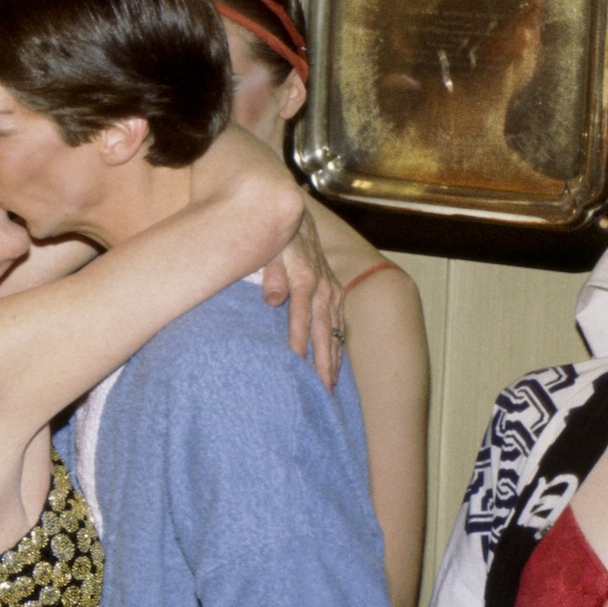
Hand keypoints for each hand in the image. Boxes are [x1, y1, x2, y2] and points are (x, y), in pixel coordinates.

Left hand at [259, 209, 343, 388]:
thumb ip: (270, 275)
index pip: (301, 320)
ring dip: (333, 358)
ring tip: (330, 385)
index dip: (299, 345)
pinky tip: (335, 362)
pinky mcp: (336, 291)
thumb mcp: (268, 250)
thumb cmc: (275, 237)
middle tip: (322, 390)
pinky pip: (339, 323)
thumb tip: (273, 301)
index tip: (297, 369)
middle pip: (324, 332)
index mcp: (305, 280)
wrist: (293, 216)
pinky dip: (338, 343)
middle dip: (323, 363)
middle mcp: (324, 289)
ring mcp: (333, 291)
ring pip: (335, 330)